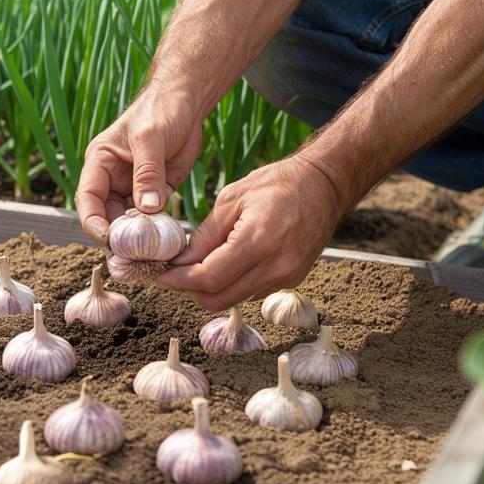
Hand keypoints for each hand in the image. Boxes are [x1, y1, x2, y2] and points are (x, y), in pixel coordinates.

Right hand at [75, 87, 203, 243]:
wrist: (187, 101)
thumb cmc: (161, 109)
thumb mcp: (151, 138)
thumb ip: (147, 173)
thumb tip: (146, 210)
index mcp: (99, 163)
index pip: (88, 199)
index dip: (94, 222)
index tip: (109, 240)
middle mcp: (112, 179)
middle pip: (106, 217)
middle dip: (117, 238)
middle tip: (131, 260)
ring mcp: (134, 188)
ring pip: (129, 222)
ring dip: (138, 240)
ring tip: (150, 258)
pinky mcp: (156, 193)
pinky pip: (153, 219)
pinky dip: (158, 233)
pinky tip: (167, 245)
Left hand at [155, 155, 346, 310]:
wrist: (323, 185)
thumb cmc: (277, 184)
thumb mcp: (231, 200)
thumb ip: (205, 235)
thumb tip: (180, 261)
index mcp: (257, 241)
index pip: (208, 277)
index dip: (179, 281)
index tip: (160, 276)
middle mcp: (275, 266)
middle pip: (220, 298)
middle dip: (190, 291)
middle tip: (172, 277)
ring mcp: (287, 276)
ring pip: (235, 299)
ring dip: (210, 290)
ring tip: (194, 270)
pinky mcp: (293, 279)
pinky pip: (253, 292)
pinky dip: (232, 285)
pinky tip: (223, 266)